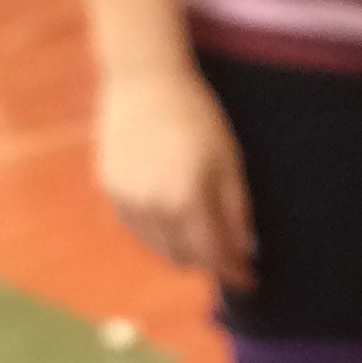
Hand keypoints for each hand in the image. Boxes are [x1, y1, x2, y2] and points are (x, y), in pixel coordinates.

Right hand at [97, 68, 256, 290]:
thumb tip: (243, 249)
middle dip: (211, 262)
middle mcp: (155, 207)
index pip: (216, 254)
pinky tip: (173, 216)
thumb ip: (236, 208)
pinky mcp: (111, 192)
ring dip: (184, 251)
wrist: (145, 81)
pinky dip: (159, 233)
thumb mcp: (230, 159)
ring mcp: (128, 201)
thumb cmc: (197, 116)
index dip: (235, 272)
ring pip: (160, 249)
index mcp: (189, 198)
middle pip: (187, 258)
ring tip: (202, 235)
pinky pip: (139, 230)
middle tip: (229, 256)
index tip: (250, 281)